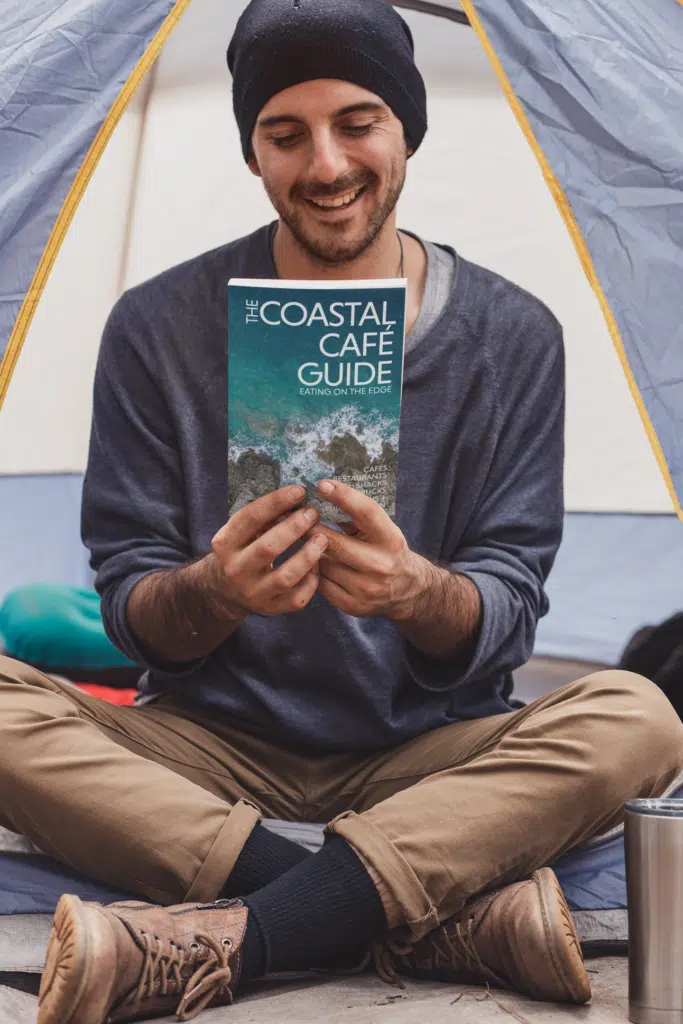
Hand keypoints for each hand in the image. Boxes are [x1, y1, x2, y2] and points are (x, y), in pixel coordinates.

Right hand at [211, 486, 327, 617]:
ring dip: (308, 556)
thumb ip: (263, 516)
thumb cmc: (241, 550)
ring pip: (285, 576)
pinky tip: (318, 566)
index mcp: (224, 544)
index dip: (276, 502)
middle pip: (269, 547)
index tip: (299, 490)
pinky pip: (297, 598)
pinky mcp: (270, 609)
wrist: (225, 590)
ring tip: (323, 539)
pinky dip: (311, 581)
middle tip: (313, 513)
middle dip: (295, 527)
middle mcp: (235, 570)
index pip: (250, 518)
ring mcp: (253, 592)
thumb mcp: (241, 532)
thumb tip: (297, 494)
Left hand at [310, 480, 428, 619]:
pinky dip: (315, 572)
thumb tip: (322, 491)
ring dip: (310, 551)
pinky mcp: (353, 606)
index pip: (366, 513)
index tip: (321, 484)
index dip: (343, 497)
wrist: (406, 589)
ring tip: (300, 540)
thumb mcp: (382, 530)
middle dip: (310, 527)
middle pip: (335, 542)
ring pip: (323, 563)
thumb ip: (356, 516)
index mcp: (390, 539)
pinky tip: (311, 564)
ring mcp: (366, 588)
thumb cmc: (386, 550)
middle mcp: (380, 565)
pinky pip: (321, 584)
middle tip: (289, 514)